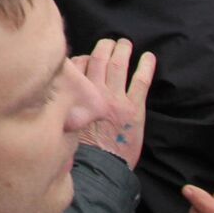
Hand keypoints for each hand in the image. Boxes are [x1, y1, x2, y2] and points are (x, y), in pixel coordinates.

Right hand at [75, 38, 154, 170]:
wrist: (100, 170)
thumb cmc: (80, 150)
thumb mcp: (64, 123)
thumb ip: (66, 103)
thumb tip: (67, 89)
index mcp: (77, 96)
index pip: (78, 65)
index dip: (84, 57)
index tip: (88, 57)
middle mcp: (95, 93)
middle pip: (99, 59)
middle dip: (105, 47)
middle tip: (110, 42)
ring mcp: (116, 100)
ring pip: (118, 65)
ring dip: (122, 50)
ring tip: (125, 43)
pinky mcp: (134, 109)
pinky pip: (140, 82)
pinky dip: (145, 67)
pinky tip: (149, 57)